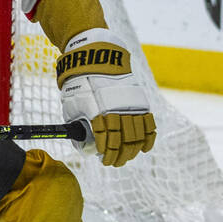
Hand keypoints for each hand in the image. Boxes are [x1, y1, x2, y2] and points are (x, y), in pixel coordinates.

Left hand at [56, 29, 155, 167]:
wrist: (97, 59)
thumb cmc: (81, 85)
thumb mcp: (73, 104)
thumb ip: (77, 125)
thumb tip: (83, 146)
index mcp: (97, 110)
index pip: (105, 139)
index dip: (106, 152)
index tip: (103, 159)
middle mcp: (116, 109)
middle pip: (122, 141)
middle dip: (118, 156)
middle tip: (113, 162)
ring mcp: (130, 106)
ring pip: (136, 136)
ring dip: (132, 151)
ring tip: (126, 158)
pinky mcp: (140, 102)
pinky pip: (149, 125)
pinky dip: (149, 139)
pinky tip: (144, 149)